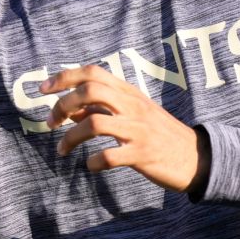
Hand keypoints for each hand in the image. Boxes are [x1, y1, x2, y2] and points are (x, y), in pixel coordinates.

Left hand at [39, 64, 209, 193]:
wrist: (197, 158)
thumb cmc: (158, 135)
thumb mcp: (131, 114)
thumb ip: (102, 109)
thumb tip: (68, 109)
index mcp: (129, 93)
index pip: (93, 72)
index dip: (64, 77)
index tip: (43, 89)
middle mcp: (133, 106)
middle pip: (91, 91)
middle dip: (62, 105)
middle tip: (51, 123)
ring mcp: (139, 130)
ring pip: (95, 124)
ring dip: (71, 138)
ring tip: (63, 151)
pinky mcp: (143, 154)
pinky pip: (111, 156)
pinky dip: (94, 162)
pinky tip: (92, 166)